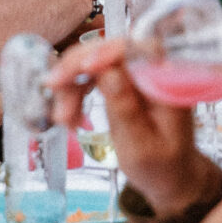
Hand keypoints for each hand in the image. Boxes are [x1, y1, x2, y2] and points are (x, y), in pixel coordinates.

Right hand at [46, 40, 214, 219]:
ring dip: (71, 85)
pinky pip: (91, 74)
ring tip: (64, 121)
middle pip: (109, 49)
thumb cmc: (160, 164)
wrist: (168, 173)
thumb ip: (126, 110)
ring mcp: (134, 71)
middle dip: (77, 68)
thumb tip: (108, 72)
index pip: (135, 49)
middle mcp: (150, 67)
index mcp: (165, 79)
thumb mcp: (141, 146)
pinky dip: (75, 92)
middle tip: (53, 91)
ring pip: (94, 60)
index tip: (82, 68)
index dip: (105, 52)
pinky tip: (70, 117)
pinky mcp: (121, 79)